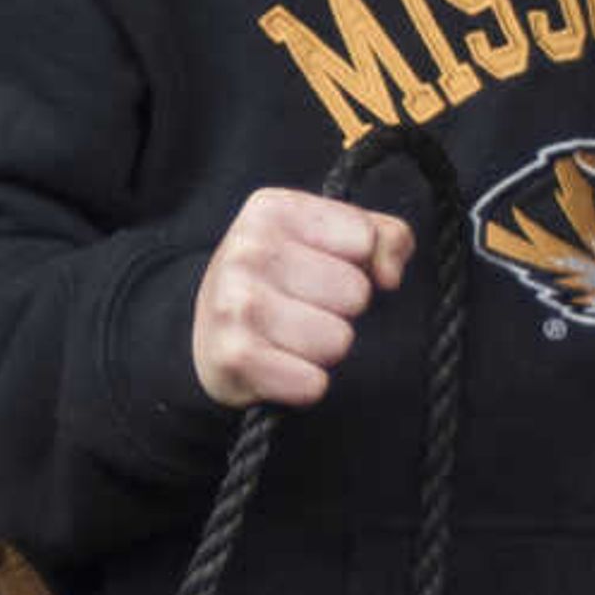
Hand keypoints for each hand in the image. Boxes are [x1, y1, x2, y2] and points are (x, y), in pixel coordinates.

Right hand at [191, 186, 416, 408]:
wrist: (205, 331)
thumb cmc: (278, 281)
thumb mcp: (330, 238)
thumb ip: (384, 237)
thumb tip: (389, 275)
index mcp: (273, 209)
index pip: (365, 239)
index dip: (358, 263)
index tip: (326, 270)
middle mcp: (249, 250)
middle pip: (355, 294)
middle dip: (339, 310)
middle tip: (304, 309)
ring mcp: (237, 302)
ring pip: (338, 340)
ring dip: (323, 349)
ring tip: (291, 338)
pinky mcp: (234, 355)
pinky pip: (312, 383)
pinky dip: (304, 384)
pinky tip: (280, 367)